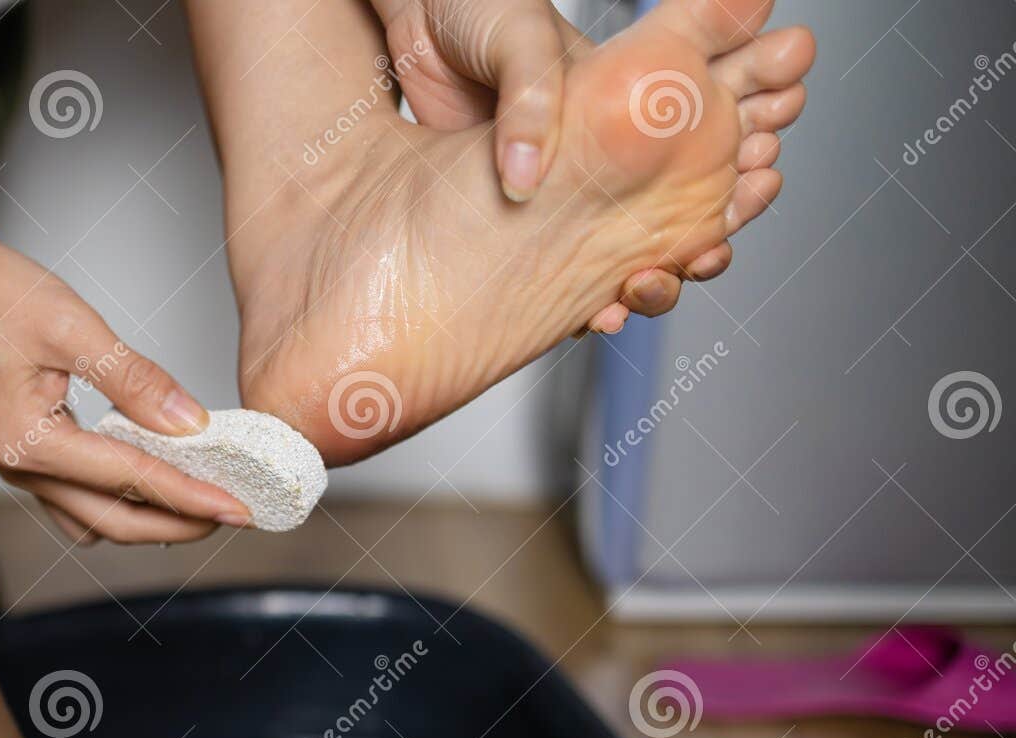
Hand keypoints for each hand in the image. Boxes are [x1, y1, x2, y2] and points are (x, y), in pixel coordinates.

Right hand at [0, 229, 251, 544]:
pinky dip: (124, 502)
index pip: (132, 481)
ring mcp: (21, 467)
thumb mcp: (75, 328)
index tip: (239, 509)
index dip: (192, 497)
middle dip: (181, 523)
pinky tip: (155, 481)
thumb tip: (190, 424)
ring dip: (152, 520)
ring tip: (202, 501)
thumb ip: (136, 380)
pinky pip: (82, 502)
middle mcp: (22, 468)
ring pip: (99, 520)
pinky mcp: (28, 455)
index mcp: (30, 442)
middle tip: (235, 513)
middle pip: (117, 522)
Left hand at [372, 0, 703, 331]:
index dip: (721, 194)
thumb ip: (531, 99)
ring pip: (603, 253)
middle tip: (669, 276)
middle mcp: (593, 150)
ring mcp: (549, 186)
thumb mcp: (515, 37)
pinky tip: (572, 318)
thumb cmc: (470, 3)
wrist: (404, 14)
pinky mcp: (503, 208)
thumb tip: (523, 180)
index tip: (721, 231)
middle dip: (678, 257)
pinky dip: (561, 299)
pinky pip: (539, 266)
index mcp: (621, 99)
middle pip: (659, 218)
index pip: (693, 156)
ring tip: (616, 308)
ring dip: (620, 287)